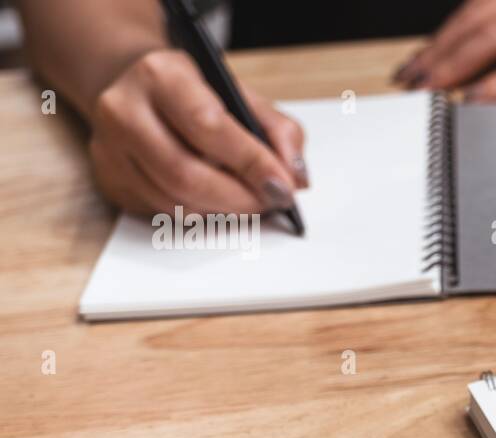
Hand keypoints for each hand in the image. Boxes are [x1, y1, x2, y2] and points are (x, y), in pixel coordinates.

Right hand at [88, 49, 306, 216]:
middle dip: (239, 198)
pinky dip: (199, 213)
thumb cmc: (194, 92)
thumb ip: (278, 130)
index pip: (209, 127)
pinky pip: (161, 212)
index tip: (283, 186)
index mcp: (161, 75)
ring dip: (222, 211)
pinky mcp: (109, 179)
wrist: (132, 84)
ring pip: (173, 201)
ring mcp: (109, 148)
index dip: (251, 163)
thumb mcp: (240, 94)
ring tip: (249, 201)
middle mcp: (124, 110)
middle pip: (186, 174)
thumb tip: (296, 176)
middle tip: (271, 202)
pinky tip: (216, 201)